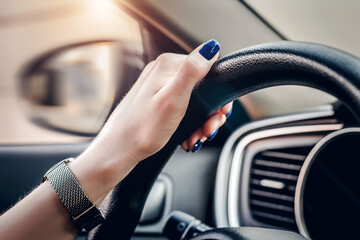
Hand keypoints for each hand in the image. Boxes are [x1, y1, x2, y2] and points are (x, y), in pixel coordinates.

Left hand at [70, 40, 231, 203]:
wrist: (120, 149)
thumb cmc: (142, 128)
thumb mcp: (173, 99)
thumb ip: (192, 71)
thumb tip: (210, 48)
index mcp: (168, 66)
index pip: (207, 69)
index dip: (217, 94)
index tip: (217, 114)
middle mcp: (162, 72)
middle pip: (202, 87)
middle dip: (209, 113)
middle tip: (207, 130)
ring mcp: (158, 86)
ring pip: (193, 100)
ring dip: (200, 121)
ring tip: (196, 137)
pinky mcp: (156, 100)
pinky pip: (181, 107)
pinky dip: (188, 123)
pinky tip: (187, 136)